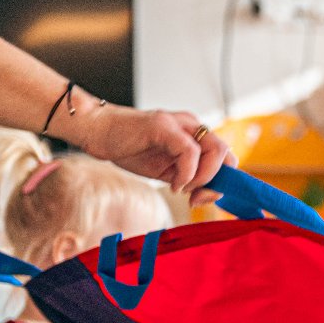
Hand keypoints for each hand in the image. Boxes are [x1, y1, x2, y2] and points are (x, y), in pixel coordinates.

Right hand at [75, 107, 234, 192]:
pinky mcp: (164, 126)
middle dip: (218, 182)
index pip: (225, 157)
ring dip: (204, 177)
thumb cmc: (129, 149)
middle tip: (197, 199)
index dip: (222, 181)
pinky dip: (187, 173)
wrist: (97, 132)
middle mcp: (192, 126)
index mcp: (195, 135)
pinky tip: (174, 184)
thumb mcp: (166, 169)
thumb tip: (206, 194)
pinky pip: (189, 151)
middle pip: (226, 154)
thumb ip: (188, 178)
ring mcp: (180, 124)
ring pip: (215, 150)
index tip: (204, 199)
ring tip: (183, 189)